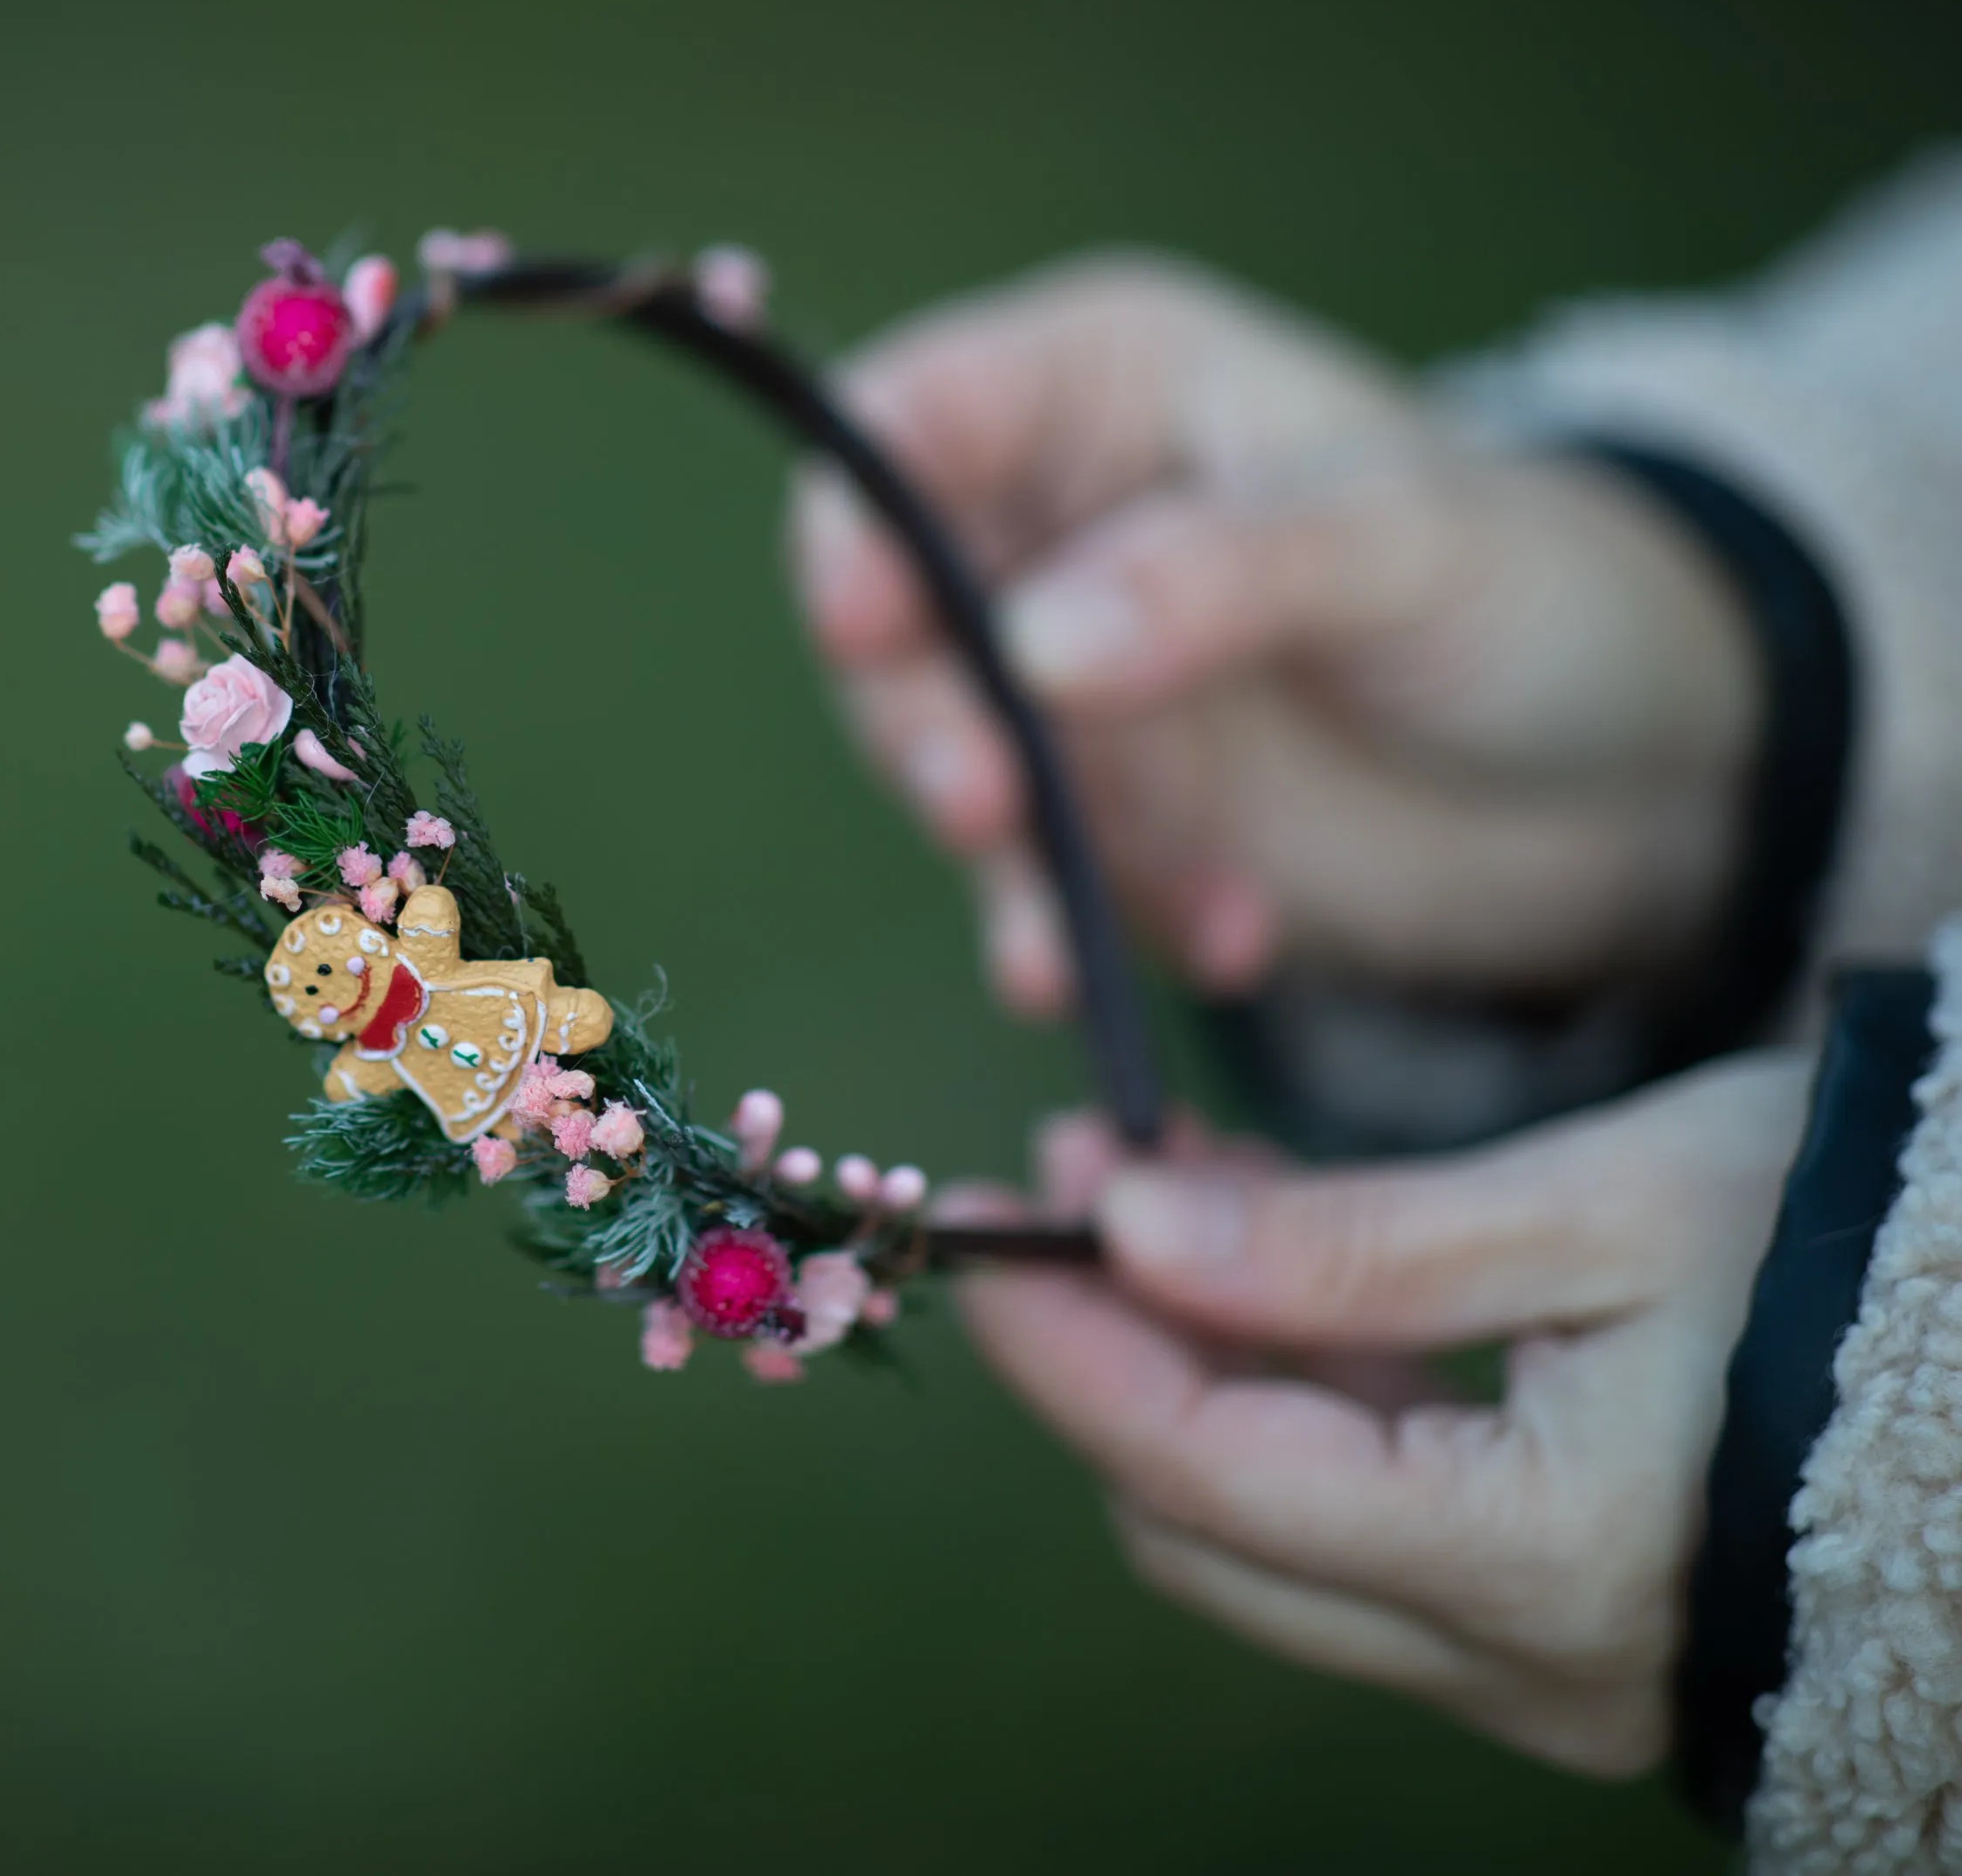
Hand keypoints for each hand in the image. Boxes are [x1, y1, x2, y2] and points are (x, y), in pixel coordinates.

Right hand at [788, 255, 1759, 1015]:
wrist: (1643, 774)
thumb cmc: (1531, 584)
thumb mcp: (1401, 543)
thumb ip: (1218, 576)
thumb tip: (1033, 647)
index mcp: (1098, 390)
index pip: (912, 419)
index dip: (855, 513)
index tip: (864, 619)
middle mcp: (1049, 533)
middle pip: (893, 616)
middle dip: (919, 720)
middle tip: (981, 805)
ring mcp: (1067, 689)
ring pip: (946, 764)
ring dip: (1002, 857)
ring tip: (1072, 942)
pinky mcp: (1103, 821)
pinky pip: (1045, 884)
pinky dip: (1104, 930)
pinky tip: (1231, 936)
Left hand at [938, 1058, 1804, 1774]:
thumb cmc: (1864, 1249)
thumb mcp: (1598, 1207)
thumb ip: (1348, 1245)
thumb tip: (1127, 1231)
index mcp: (1536, 1561)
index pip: (1201, 1470)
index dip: (1068, 1345)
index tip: (983, 1223)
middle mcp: (1527, 1662)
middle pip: (1213, 1527)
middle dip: (1121, 1353)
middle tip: (1082, 1177)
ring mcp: (1547, 1671)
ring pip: (1279, 1534)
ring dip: (1203, 1366)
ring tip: (1171, 1183)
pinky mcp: (1565, 1633)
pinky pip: (1373, 1531)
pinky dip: (1302, 1401)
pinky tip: (1276, 1259)